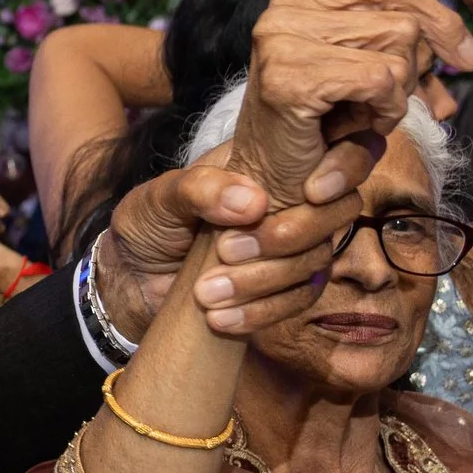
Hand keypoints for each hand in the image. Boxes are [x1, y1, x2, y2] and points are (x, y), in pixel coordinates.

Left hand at [103, 164, 362, 338]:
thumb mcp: (159, 198)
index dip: (339, 169)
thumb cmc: (147, 224)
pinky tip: (222, 318)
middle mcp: (288, 200)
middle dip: (285, 238)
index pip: (326, 154)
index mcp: (265, 163)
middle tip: (226, 251)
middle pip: (331, 214)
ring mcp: (291, 244)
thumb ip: (198, 190)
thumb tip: (253, 202)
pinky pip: (299, 299)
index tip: (310, 193)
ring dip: (263, 281)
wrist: (133, 280)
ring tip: (207, 292)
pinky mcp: (285, 285)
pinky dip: (263, 311)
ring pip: (315, 261)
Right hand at [225, 0, 472, 208]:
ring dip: (396, 97)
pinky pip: (382, 80)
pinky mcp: (288, 78)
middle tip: (384, 105)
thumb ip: (397, 3)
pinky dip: (385, 113)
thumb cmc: (323, 129)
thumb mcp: (369, 59)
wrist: (277, 188)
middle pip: (404, 18)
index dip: (443, 25)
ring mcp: (279, 42)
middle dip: (416, 69)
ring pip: (398, 50)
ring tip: (361, 117)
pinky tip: (356, 128)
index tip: (465, 62)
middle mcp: (282, 11)